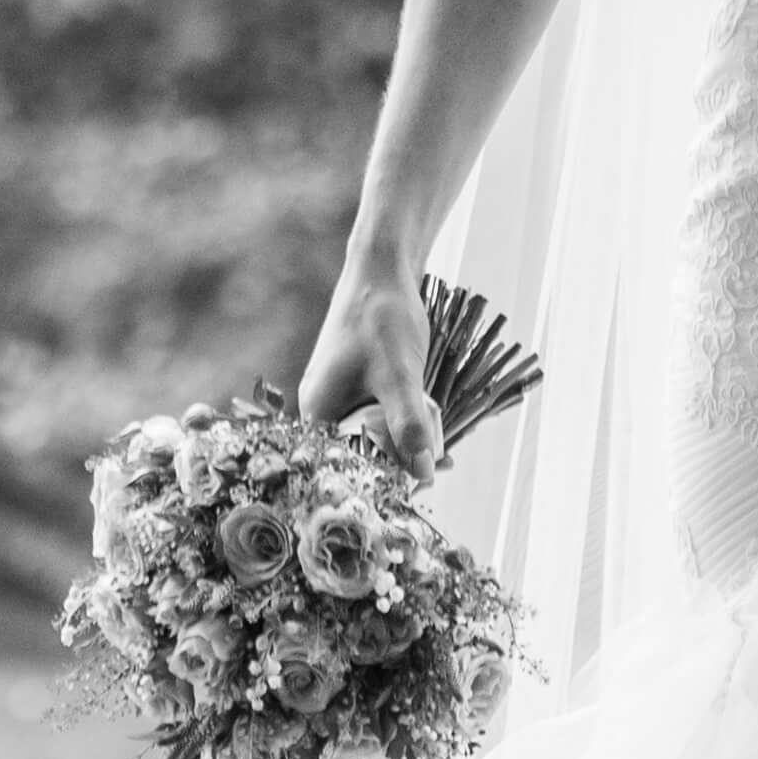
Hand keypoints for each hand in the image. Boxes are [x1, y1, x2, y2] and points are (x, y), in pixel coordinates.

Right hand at [293, 253, 444, 475]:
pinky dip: (406, 422)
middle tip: (439, 466)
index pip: (344, 467)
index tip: (418, 487)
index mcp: (317, 415)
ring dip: (407, 441)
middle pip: (361, 455)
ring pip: (375, 437)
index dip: (380, 481)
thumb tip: (424, 476)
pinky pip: (381, 418)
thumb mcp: (400, 377)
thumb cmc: (381, 319)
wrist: (382, 271)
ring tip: (440, 443)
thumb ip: (409, 426)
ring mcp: (340, 398)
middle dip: (399, 462)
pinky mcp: (358, 387)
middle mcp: (322, 411)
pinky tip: (433, 422)